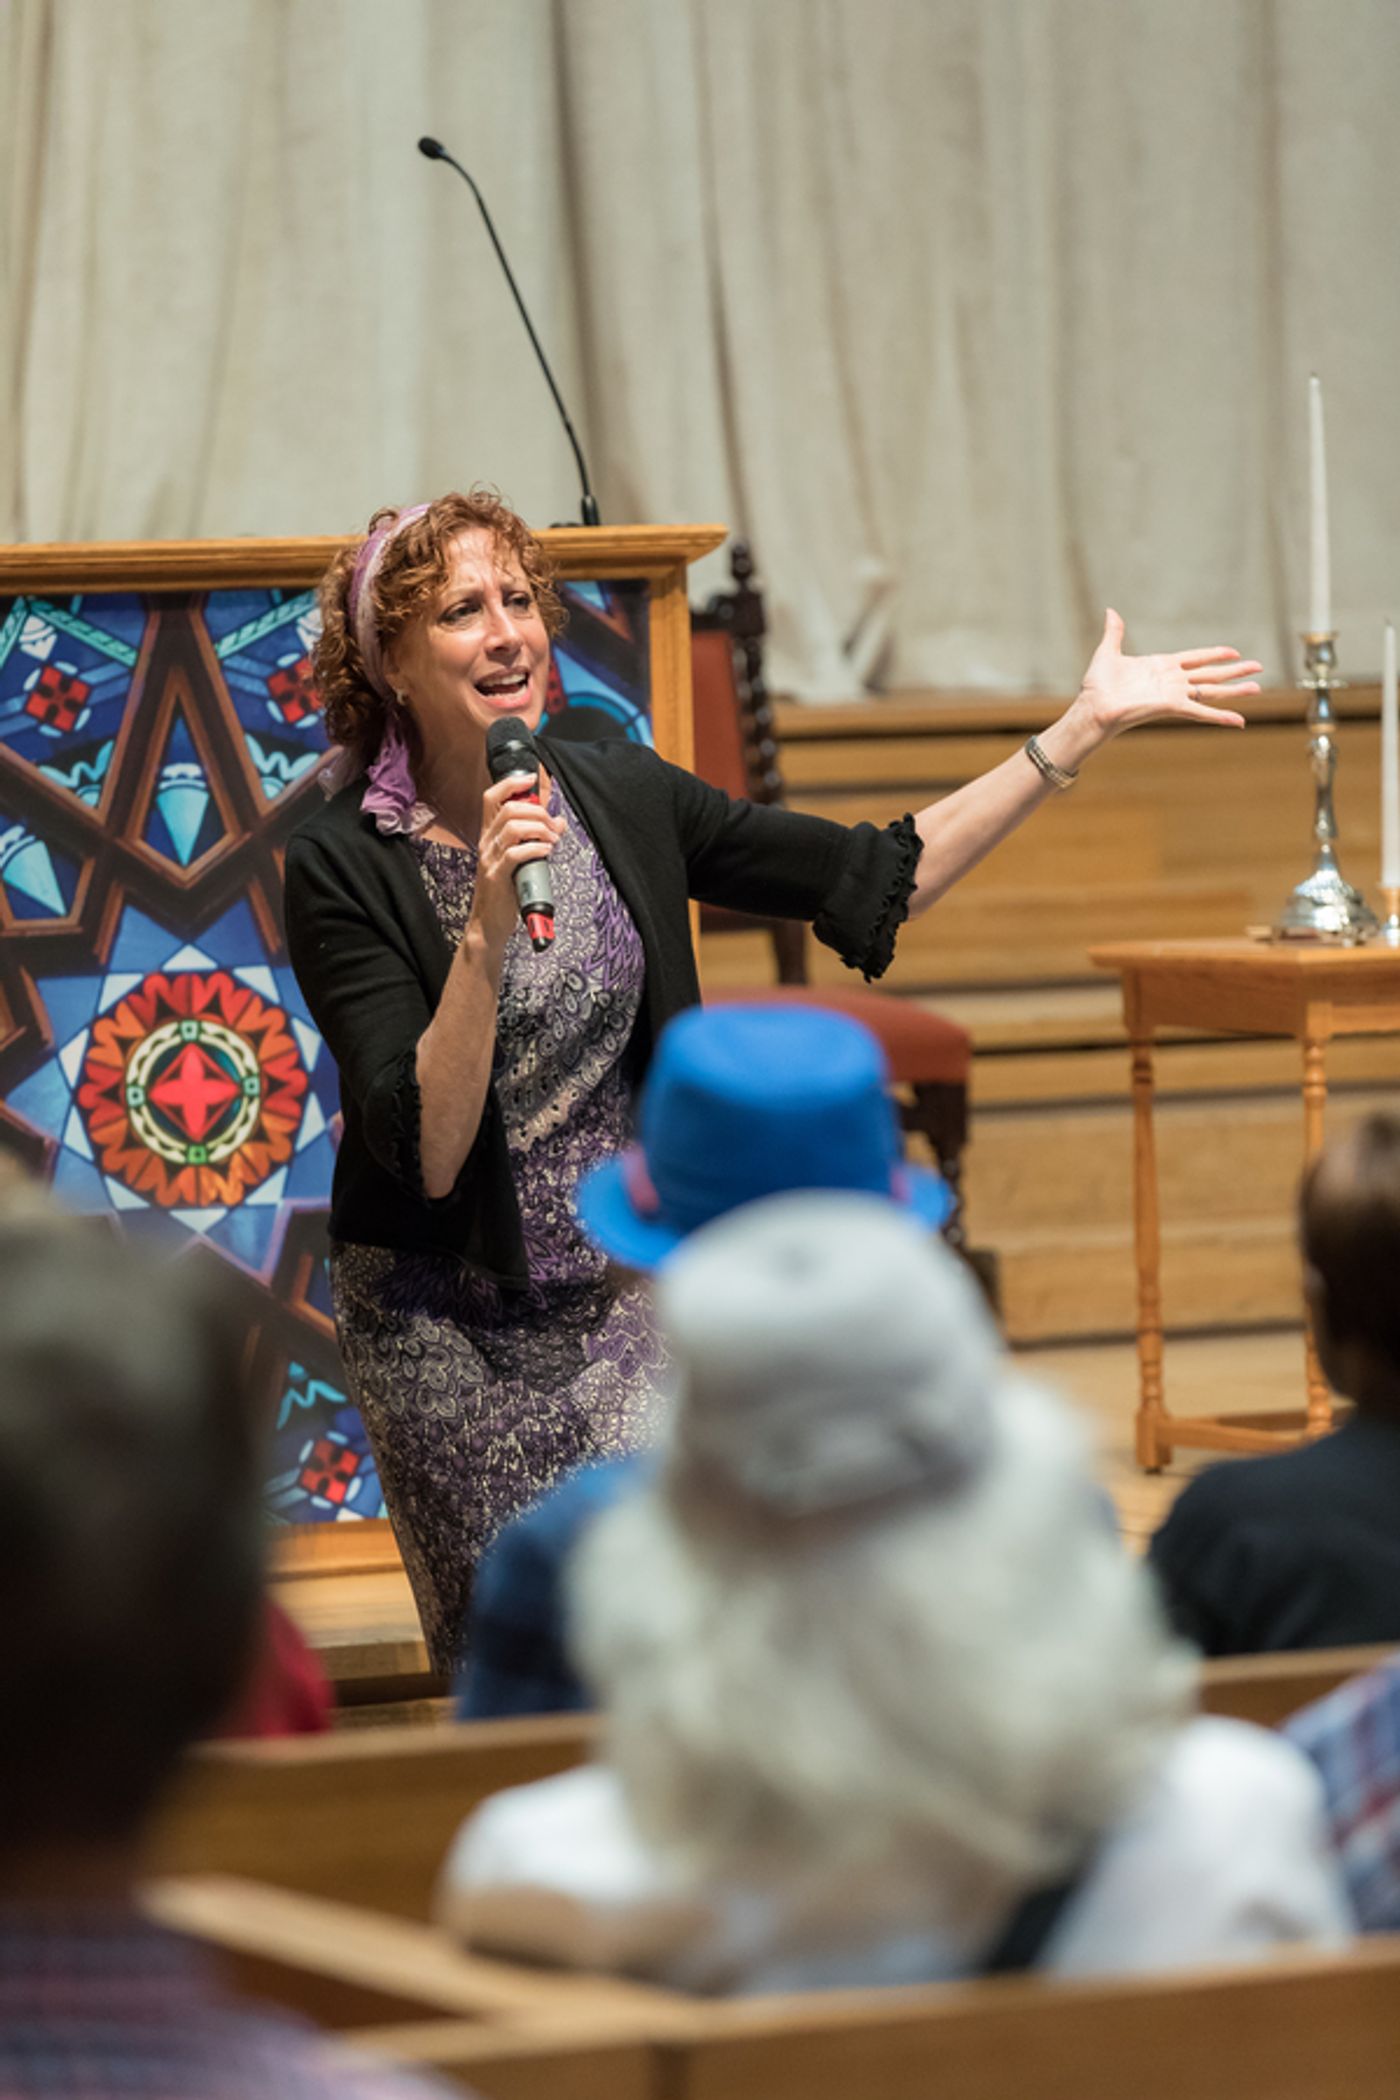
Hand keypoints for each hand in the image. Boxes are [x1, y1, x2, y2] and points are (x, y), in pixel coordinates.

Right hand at [467, 773, 565, 953]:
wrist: (489, 924)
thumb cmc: (505, 892)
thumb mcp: (520, 861)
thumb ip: (535, 840)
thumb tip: (558, 823)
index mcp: (489, 836)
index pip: (492, 798)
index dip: (510, 784)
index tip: (531, 779)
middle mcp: (486, 843)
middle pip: (508, 809)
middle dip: (537, 812)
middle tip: (553, 826)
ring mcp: (489, 859)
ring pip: (513, 828)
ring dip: (539, 829)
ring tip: (552, 840)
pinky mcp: (496, 876)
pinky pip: (515, 853)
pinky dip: (535, 848)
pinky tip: (546, 851)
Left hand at [1065, 609, 1261, 755]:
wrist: (1093, 707)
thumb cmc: (1097, 686)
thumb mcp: (1108, 652)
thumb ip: (1114, 633)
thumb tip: (1111, 611)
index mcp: (1161, 666)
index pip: (1195, 658)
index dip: (1214, 654)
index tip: (1233, 652)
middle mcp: (1172, 681)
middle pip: (1211, 674)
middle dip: (1235, 671)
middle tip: (1259, 667)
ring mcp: (1174, 694)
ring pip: (1212, 690)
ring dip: (1235, 690)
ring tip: (1258, 687)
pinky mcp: (1172, 706)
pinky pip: (1202, 710)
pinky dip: (1220, 716)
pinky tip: (1240, 721)